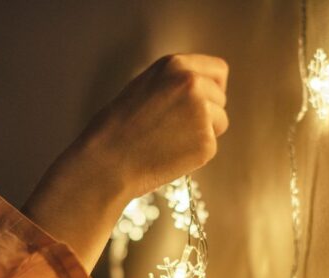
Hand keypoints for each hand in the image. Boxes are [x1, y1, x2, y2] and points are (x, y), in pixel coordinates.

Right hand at [22, 54, 228, 270]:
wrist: (107, 162)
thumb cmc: (118, 128)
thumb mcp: (144, 87)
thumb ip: (174, 83)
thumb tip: (202, 88)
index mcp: (175, 65)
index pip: (218, 70)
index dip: (213, 87)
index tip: (203, 100)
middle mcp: (193, 83)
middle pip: (221, 97)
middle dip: (207, 112)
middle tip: (177, 128)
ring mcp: (202, 113)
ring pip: (221, 122)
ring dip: (203, 132)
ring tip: (169, 141)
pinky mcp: (207, 142)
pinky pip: (212, 146)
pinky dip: (196, 153)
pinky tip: (170, 155)